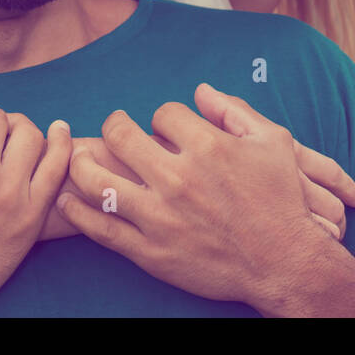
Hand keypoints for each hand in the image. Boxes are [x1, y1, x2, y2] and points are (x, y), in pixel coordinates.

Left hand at [41, 90, 354, 242]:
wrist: (285, 263)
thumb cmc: (282, 200)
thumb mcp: (274, 142)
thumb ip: (235, 110)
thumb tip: (201, 90)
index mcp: (208, 147)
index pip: (163, 114)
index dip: (164, 117)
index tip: (167, 128)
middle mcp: (179, 178)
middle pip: (122, 136)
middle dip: (115, 125)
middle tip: (115, 128)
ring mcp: (161, 217)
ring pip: (99, 182)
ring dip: (82, 163)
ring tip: (79, 157)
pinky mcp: (151, 251)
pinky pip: (102, 229)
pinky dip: (79, 212)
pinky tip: (68, 199)